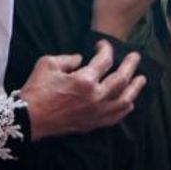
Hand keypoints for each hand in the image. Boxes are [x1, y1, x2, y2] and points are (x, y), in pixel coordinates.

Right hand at [20, 40, 146, 140]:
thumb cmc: (36, 90)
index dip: (106, 49)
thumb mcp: (48, 64)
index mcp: (85, 80)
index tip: (103, 45)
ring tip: (141, 80)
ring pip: (125, 100)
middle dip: (130, 65)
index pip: (105, 61)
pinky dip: (125, 107)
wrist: (29, 119)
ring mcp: (97, 112)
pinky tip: (129, 102)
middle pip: (122, 79)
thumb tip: (81, 60)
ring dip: (135, 88)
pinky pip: (116, 116)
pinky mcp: (93, 124)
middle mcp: (96, 97)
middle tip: (136, 57)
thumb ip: (69, 58)